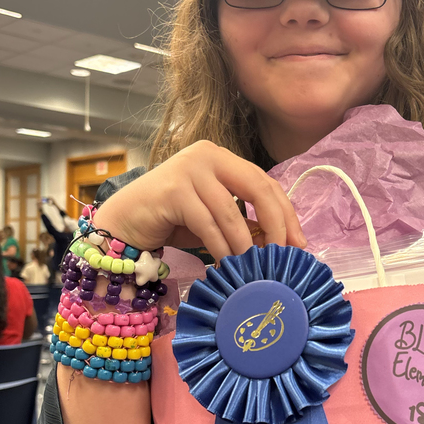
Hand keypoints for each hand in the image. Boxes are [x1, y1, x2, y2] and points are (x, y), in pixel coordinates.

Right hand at [93, 140, 304, 261]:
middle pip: (257, 188)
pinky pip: (208, 224)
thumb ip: (244, 223)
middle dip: (276, 224)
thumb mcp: (215, 220)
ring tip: (254, 268)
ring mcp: (189, 169)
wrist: (123, 222)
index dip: (286, 213)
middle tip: (284, 255)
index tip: (300, 243)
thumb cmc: (171, 220)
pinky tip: (228, 266)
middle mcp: (207, 155)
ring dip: (245, 245)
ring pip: (231, 211)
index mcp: (222, 157)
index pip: (265, 182)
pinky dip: (222, 248)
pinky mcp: (173, 190)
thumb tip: (283, 243)